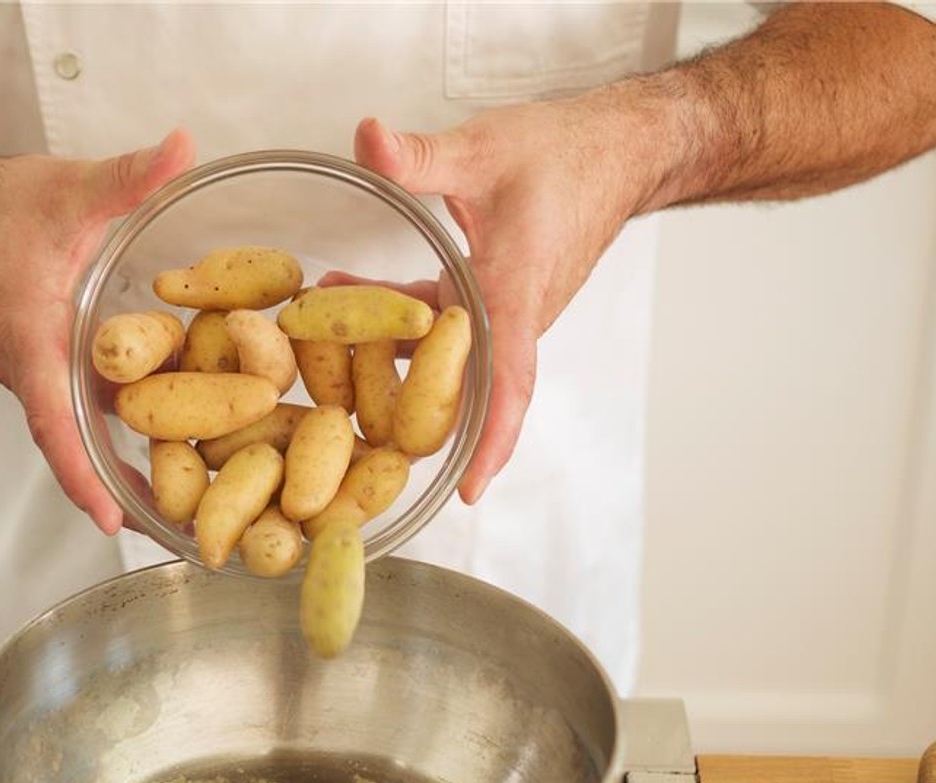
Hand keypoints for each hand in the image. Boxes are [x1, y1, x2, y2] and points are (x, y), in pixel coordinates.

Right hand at [0, 130, 195, 533]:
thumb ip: (128, 175)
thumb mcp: (67, 189)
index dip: (82, 474)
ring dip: (126, 468)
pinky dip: (125, 431)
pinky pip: (88, 411)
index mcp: (29, 340)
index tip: (111, 521)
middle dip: (122, 491)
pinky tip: (175, 441)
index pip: (53, 422)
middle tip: (178, 530)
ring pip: (84, 434)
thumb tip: (185, 147)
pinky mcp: (51, 367)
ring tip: (186, 506)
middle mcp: (32, 371)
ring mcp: (40, 374)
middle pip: (75, 448)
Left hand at [354, 105, 650, 501]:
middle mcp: (511, 319)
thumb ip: (420, 154)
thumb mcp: (484, 148)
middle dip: (402, 412)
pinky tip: (346, 298)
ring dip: (384, 359)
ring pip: (440, 359)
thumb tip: (367, 137)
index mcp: (516, 295)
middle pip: (460, 387)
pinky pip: (438, 332)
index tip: (470, 491)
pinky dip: (394, 328)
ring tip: (318, 341)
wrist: (616, 152)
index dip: (492, 440)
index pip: (509, 383)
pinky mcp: (488, 304)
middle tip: (341, 432)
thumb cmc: (566, 154)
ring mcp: (500, 316)